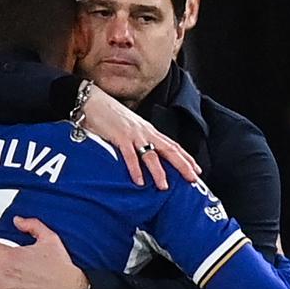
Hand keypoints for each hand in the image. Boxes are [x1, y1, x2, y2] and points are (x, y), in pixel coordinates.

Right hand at [82, 86, 199, 188]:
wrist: (93, 101)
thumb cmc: (108, 116)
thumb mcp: (128, 129)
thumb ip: (137, 141)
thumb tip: (142, 156)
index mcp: (149, 130)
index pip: (172, 145)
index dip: (186, 158)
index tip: (196, 169)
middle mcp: (145, 132)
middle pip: (169, 150)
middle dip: (183, 165)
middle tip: (193, 179)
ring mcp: (133, 134)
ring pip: (151, 155)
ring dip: (159, 172)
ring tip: (164, 187)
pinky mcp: (120, 137)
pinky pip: (130, 156)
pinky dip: (135, 170)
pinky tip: (139, 182)